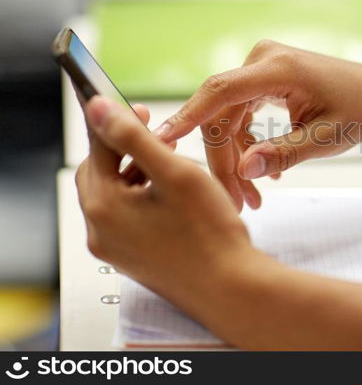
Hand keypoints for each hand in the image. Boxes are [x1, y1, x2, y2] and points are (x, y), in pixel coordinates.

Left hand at [75, 96, 255, 305]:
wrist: (230, 286)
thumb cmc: (209, 233)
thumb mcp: (174, 173)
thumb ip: (133, 137)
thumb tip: (96, 108)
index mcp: (103, 207)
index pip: (97, 148)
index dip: (119, 122)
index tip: (143, 109)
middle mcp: (100, 231)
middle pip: (101, 172)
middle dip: (127, 149)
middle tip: (160, 136)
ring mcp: (114, 249)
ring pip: (115, 194)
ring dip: (138, 173)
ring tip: (173, 165)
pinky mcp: (131, 258)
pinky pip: (126, 217)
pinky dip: (143, 198)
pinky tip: (173, 195)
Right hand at [156, 41, 361, 206]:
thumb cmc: (359, 112)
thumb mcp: (325, 140)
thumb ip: (283, 154)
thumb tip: (244, 171)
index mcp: (278, 68)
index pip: (220, 92)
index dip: (187, 116)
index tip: (160, 140)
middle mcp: (263, 61)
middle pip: (221, 115)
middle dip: (225, 162)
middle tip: (237, 203)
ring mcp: (261, 68)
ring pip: (228, 118)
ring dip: (236, 158)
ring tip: (252, 197)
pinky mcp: (262, 79)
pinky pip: (240, 114)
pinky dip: (247, 143)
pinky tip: (263, 169)